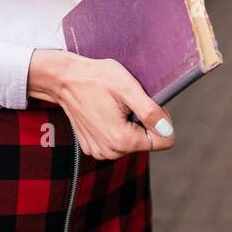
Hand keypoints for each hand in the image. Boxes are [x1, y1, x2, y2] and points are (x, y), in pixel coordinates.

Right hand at [27, 50, 174, 159]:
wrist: (64, 79)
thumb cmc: (95, 78)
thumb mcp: (127, 88)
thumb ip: (150, 111)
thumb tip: (168, 129)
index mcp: (122, 140)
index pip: (164, 141)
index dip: (162, 121)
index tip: (147, 104)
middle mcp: (111, 152)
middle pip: (147, 142)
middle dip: (143, 122)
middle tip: (126, 102)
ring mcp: (100, 152)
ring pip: (133, 142)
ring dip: (129, 125)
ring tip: (113, 106)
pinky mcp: (92, 147)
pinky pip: (117, 142)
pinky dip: (116, 127)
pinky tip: (104, 112)